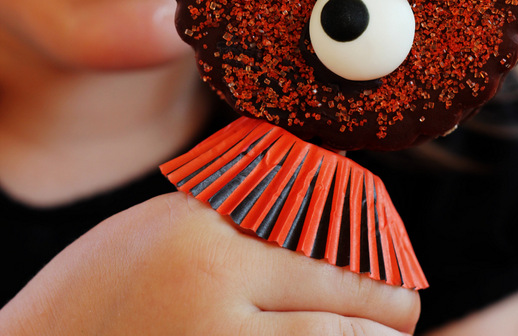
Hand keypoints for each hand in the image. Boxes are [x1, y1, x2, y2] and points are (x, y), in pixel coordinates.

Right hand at [0, 192, 419, 334]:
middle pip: (334, 320)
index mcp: (207, 247)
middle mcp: (217, 309)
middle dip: (384, 318)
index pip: (320, 255)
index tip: (400, 280)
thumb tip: (309, 208)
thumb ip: (234, 215)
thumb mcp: (165, 224)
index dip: (375, 273)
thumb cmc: (100, 281)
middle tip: (405, 313)